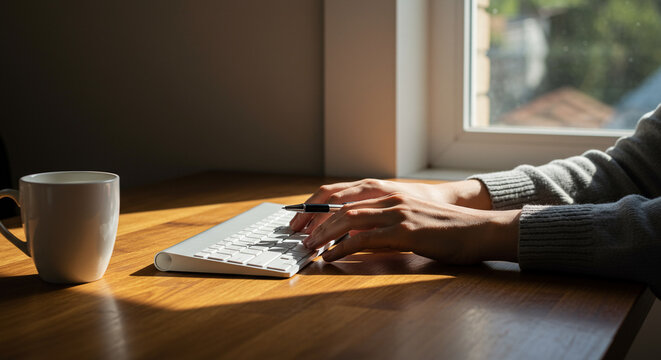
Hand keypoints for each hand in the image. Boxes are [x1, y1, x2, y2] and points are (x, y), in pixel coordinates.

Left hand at [289, 178, 491, 232]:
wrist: (477, 229)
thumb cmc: (444, 228)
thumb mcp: (408, 219)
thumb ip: (382, 222)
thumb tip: (354, 237)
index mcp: (388, 194)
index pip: (343, 194)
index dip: (318, 205)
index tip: (300, 219)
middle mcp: (389, 199)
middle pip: (340, 205)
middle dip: (314, 220)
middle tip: (297, 235)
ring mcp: (397, 213)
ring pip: (350, 220)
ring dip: (325, 234)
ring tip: (310, 247)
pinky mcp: (406, 231)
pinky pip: (368, 239)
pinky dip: (345, 248)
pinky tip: (333, 256)